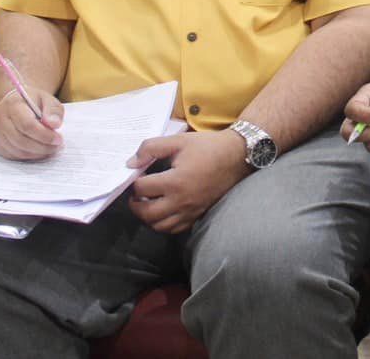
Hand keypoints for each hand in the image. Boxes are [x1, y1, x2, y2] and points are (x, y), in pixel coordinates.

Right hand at [0, 87, 64, 160]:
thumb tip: (54, 125)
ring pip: (16, 151)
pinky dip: (27, 157)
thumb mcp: (47, 99)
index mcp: (13, 105)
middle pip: (21, 140)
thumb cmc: (32, 101)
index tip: (59, 139)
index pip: (27, 125)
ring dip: (36, 154)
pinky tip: (39, 152)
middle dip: (42, 147)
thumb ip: (53, 110)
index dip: (44, 135)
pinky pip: (11, 155)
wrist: (16, 102)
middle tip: (57, 147)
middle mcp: (0, 119)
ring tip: (51, 149)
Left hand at [126, 129, 248, 233]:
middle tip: (135, 195)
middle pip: (147, 213)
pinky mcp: (198, 215)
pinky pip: (175, 228)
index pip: (142, 189)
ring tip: (148, 204)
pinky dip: (164, 224)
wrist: (237, 156)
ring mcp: (190, 211)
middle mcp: (181, 201)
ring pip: (159, 226)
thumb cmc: (208, 147)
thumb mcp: (178, 141)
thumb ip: (151, 148)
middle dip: (135, 205)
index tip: (137, 175)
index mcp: (175, 181)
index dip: (134, 182)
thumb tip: (131, 163)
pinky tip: (164, 211)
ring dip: (148, 217)